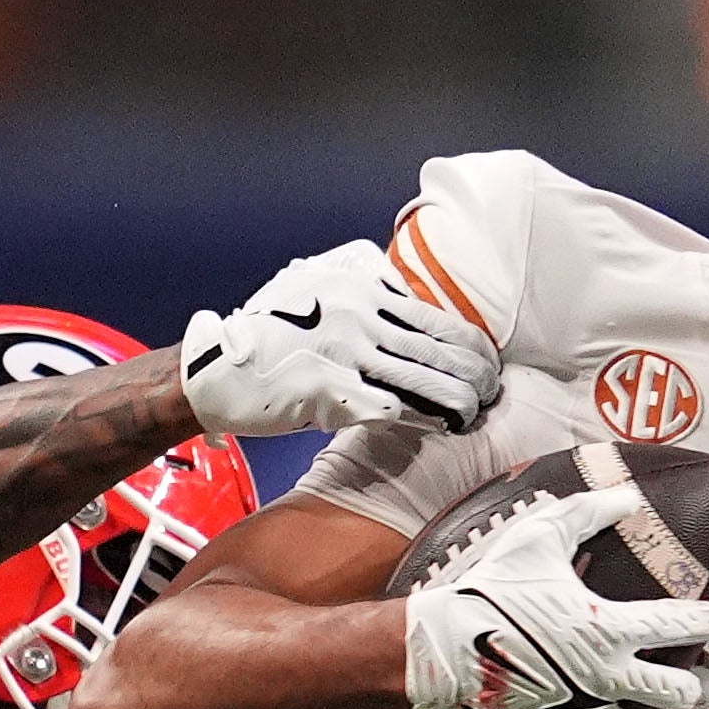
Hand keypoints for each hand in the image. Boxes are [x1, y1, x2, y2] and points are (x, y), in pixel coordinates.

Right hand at [179, 240, 498, 438]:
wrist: (218, 365)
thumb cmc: (267, 328)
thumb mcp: (312, 281)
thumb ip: (358, 280)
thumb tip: (396, 283)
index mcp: (360, 289)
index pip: (435, 317)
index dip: (469, 344)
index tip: (485, 361)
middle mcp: (360, 318)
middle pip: (441, 349)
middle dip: (475, 375)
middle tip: (490, 392)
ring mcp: (347, 356)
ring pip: (426, 380)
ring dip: (459, 402)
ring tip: (473, 414)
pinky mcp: (333, 394)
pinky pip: (395, 408)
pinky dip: (425, 419)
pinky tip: (442, 428)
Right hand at [400, 481, 708, 708]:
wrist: (446, 648)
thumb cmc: (493, 591)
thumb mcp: (540, 537)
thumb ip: (587, 514)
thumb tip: (627, 497)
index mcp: (609, 627)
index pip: (675, 625)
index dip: (702, 621)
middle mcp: (606, 676)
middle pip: (670, 692)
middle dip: (683, 689)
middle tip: (686, 687)